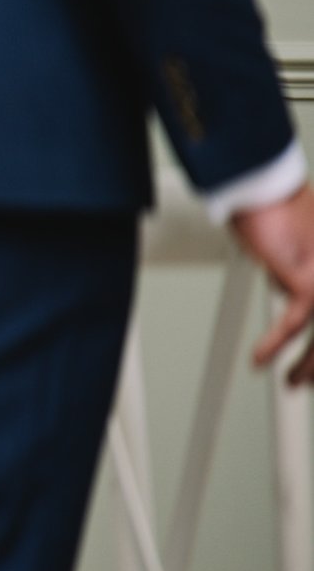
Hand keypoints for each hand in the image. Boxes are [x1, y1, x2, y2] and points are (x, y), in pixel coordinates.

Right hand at [232, 183, 313, 386]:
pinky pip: (291, 325)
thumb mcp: (290, 249)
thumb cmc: (276, 208)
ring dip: (306, 365)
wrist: (264, 188)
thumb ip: (296, 275)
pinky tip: (261, 359)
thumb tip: (286, 292)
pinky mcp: (309, 285)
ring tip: (293, 382)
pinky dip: (272, 344)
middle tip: (306, 379)